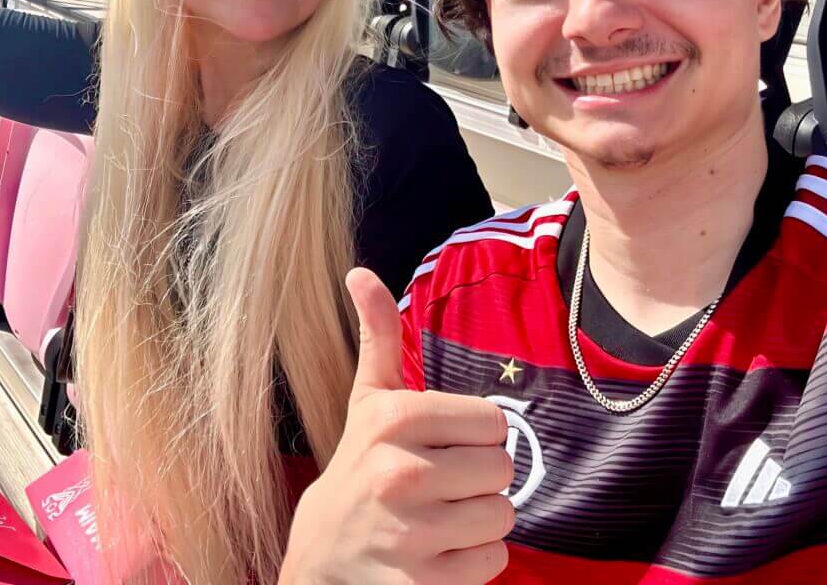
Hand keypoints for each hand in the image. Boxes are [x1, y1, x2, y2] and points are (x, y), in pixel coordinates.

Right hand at [279, 269, 514, 584]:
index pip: (492, 421)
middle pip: (503, 469)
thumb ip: (377, 336)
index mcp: (391, 420)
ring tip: (439, 520)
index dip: (473, 436)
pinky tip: (437, 554)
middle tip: (440, 487)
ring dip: (478, 522)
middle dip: (479, 480)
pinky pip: (493, 561)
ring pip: (503, 516)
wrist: (323, 559)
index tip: (439, 447)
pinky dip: (473, 562)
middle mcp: (398, 473)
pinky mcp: (424, 584)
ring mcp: (410, 534)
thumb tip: (360, 272)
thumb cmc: (358, 469)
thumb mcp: (366, 402)